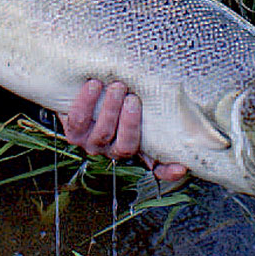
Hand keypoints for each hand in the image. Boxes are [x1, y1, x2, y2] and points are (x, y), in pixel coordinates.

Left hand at [61, 79, 187, 182]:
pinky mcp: (73, 133)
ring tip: (116, 86)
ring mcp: (92, 144)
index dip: (167, 170)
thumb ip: (151, 104)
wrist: (82, 88)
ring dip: (110, 108)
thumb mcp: (134, 99)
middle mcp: (113, 150)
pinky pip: (78, 120)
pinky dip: (86, 101)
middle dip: (129, 122)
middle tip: (132, 98)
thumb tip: (175, 103)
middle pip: (125, 146)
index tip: (180, 167)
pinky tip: (93, 85)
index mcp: (133, 146)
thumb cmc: (113, 94)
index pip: (155, 166)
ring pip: (103, 133)